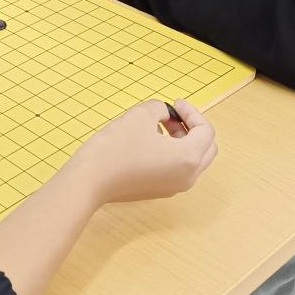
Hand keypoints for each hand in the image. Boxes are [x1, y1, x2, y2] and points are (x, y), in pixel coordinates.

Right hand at [66, 99, 216, 204]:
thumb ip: (160, 109)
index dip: (191, 112)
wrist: (89, 181)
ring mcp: (173, 187)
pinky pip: (176, 169)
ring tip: (159, 125)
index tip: (174, 103)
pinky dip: (172, 153)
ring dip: (182, 140)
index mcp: (189, 158)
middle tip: (173, 114)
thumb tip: (164, 114)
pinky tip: (149, 142)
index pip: (206, 131)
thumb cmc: (115, 149)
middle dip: (192, 127)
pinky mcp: (158, 191)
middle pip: (206, 148)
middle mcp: (187, 177)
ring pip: (191, 160)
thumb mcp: (140, 115)